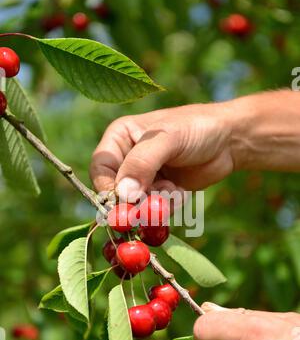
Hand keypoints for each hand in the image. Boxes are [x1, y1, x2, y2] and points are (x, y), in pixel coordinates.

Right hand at [90, 103, 234, 198]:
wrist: (229, 140)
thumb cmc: (197, 128)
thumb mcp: (168, 139)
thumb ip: (142, 163)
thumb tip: (123, 195)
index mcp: (120, 137)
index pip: (101, 168)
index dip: (108, 188)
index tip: (124, 202)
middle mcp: (127, 158)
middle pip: (116, 191)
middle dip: (134, 203)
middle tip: (150, 209)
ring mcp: (144, 178)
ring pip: (136, 205)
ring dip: (154, 204)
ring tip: (174, 190)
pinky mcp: (160, 193)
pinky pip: (153, 211)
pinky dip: (166, 207)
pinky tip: (181, 193)